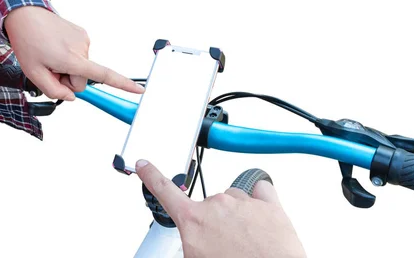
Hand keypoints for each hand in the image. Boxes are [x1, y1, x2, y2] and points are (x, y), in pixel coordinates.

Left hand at [4, 7, 143, 100]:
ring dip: (67, 66)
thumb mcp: (33, 73)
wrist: (26, 15)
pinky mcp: (82, 34)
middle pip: (82, 80)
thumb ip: (54, 91)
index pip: (104, 75)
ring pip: (81, 67)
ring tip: (50, 53)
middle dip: (67, 79)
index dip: (123, 84)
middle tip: (49, 68)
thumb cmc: (28, 41)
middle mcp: (82, 48)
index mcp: (72, 59)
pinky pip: (79, 55)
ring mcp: (84, 40)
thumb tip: (71, 96)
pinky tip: (55, 47)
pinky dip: (68, 56)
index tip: (139, 90)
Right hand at [136, 160, 306, 257]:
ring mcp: (243, 203)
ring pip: (234, 200)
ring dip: (237, 216)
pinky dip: (260, 200)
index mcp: (193, 220)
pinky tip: (260, 216)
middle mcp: (216, 205)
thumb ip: (189, 241)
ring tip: (246, 241)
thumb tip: (191, 240)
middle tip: (224, 246)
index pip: (164, 191)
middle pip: (208, 205)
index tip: (143, 164)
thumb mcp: (194, 257)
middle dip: (214, 222)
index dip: (151, 175)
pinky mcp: (269, 206)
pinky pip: (261, 191)